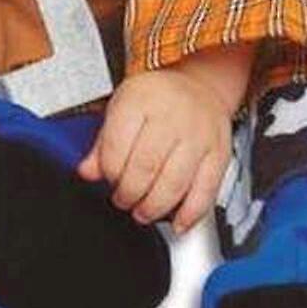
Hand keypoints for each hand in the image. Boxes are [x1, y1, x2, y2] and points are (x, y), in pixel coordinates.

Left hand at [75, 67, 232, 235]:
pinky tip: (177, 223)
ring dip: (154, 208)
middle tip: (123, 199)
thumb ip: (103, 141)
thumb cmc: (156, 97)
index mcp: (140, 100)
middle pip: (145, 168)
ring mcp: (198, 136)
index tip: (107, 179)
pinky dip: (190, 214)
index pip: (117, 146)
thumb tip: (87, 172)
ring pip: (174, 184)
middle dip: (129, 194)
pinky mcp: (219, 153)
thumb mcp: (121, 105)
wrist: (199, 84)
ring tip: (143, 211)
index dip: (108, 172)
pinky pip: (205, 191)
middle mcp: (171, 116)